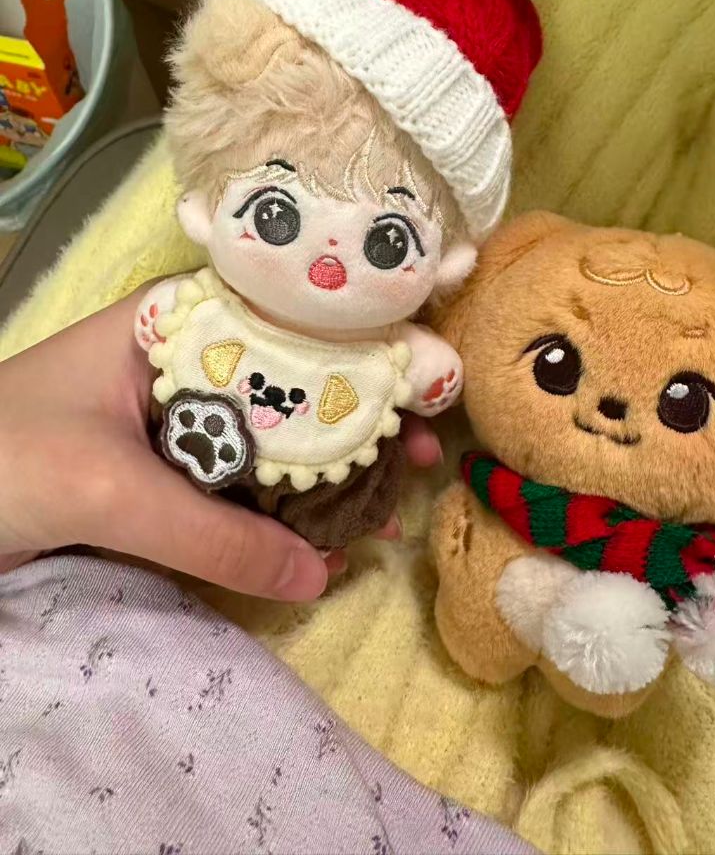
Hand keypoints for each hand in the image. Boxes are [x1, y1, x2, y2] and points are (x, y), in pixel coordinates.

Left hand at [0, 291, 441, 598]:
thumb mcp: (104, 490)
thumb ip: (211, 534)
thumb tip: (320, 576)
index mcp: (168, 327)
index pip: (284, 320)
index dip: (359, 346)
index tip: (425, 380)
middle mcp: (180, 367)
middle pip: (289, 385)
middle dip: (359, 419)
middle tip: (429, 452)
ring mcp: (171, 427)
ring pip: (269, 444)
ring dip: (329, 472)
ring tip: (394, 503)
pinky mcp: (158, 482)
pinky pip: (234, 494)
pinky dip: (280, 516)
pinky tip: (328, 537)